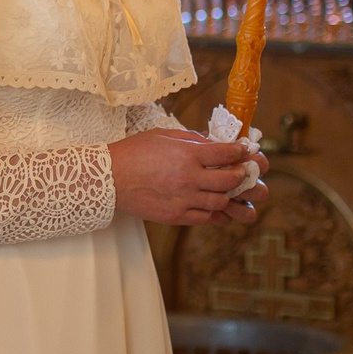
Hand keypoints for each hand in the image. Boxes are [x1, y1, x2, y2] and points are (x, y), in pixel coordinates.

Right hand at [109, 128, 266, 226]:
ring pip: (221, 201)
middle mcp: (188, 178)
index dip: (239, 152)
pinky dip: (213, 212)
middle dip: (240, 175)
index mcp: (186, 154)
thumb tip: (212, 143)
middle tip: (240, 171)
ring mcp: (183, 200)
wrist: (108, 179)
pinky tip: (213, 205)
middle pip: (230, 180)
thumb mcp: (163, 136)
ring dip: (228, 195)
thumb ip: (191, 139)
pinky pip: (205, 218)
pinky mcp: (175, 216)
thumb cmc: (133, 152)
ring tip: (226, 189)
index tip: (244, 151)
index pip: (225, 154)